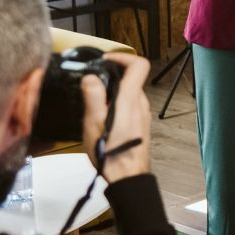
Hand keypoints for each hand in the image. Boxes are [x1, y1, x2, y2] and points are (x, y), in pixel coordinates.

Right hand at [81, 52, 151, 183]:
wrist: (128, 178)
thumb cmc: (110, 153)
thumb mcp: (94, 123)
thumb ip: (93, 96)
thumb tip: (91, 77)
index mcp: (130, 98)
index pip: (139, 64)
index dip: (123, 57)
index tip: (106, 60)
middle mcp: (141, 103)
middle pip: (132, 78)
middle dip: (112, 76)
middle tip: (93, 83)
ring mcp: (143, 115)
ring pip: (130, 93)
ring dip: (113, 92)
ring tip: (95, 104)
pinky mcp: (140, 125)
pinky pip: (130, 107)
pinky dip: (117, 105)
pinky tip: (103, 119)